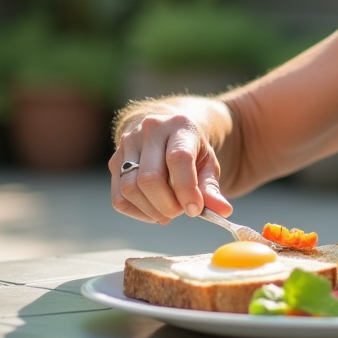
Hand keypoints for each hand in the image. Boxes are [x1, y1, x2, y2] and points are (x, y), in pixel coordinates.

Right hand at [110, 113, 232, 223]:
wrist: (170, 131)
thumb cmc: (193, 150)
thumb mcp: (208, 163)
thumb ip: (212, 188)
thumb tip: (222, 211)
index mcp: (179, 125)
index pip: (179, 159)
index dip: (186, 189)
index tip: (195, 210)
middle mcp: (149, 130)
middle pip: (150, 178)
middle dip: (167, 205)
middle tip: (181, 211)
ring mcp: (128, 144)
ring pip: (130, 189)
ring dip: (152, 210)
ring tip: (169, 210)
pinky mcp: (115, 161)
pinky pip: (119, 197)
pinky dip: (137, 212)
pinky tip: (153, 209)